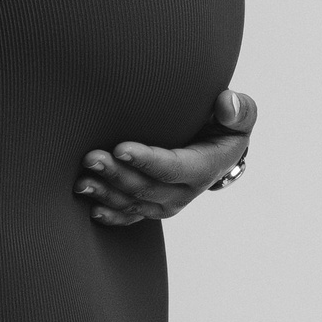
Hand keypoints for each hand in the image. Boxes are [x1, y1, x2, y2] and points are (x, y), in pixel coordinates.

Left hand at [74, 86, 256, 224]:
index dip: (147, 160)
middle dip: (116, 175)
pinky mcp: (152, 206)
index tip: (120, 147)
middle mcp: (185, 192)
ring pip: (134, 204)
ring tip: (81, 182)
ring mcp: (166, 202)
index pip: (173, 168)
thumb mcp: (239, 117)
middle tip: (90, 158)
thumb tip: (226, 104)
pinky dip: (111, 215)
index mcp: (204, 168)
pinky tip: (91, 207)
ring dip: (106, 195)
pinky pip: (130, 216)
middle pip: (146, 189)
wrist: (216, 150)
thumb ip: (239, 110)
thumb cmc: (224, 126)